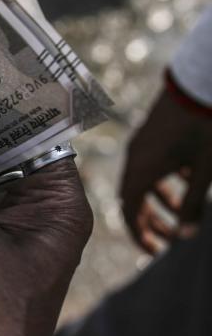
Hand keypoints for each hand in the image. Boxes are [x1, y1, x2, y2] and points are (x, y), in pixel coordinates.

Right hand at [121, 89, 211, 252]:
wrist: (199, 84)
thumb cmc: (205, 129)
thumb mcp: (205, 172)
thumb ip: (193, 204)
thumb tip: (186, 235)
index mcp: (141, 171)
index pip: (130, 212)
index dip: (140, 234)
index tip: (154, 251)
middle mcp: (135, 159)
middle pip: (134, 198)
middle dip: (152, 220)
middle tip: (170, 238)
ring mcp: (142, 145)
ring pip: (144, 181)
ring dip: (160, 200)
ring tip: (183, 211)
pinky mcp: (151, 134)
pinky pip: (150, 165)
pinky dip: (165, 180)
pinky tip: (189, 180)